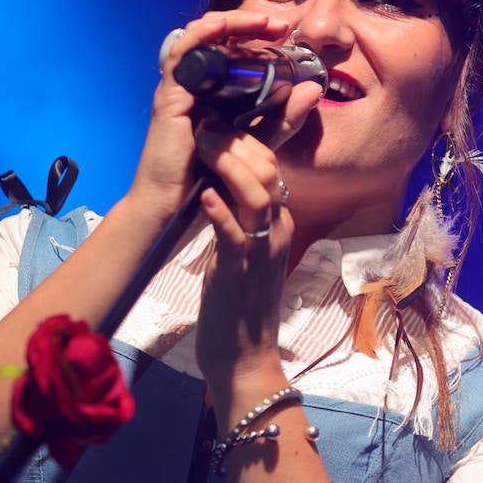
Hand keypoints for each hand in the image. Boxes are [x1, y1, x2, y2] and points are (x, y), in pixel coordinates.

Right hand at [127, 11, 293, 225]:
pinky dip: (202, 34)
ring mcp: (180, 87)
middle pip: (216, 36)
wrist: (174, 204)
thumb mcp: (257, 142)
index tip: (284, 32)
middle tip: (279, 24)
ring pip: (200, 37)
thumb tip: (312, 90)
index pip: (230, 47)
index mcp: (213, 89)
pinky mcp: (170, 95)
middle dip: (247, 22)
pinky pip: (182, 52)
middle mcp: (195, 83)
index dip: (254, 33)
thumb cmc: (209, 175)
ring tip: (262, 21)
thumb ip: (283, 119)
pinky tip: (223, 26)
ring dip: (230, 22)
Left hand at [192, 124, 302, 422]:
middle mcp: (277, 231)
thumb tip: (222, 186)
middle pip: (269, 171)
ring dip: (228, 165)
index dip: (246, 140)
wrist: (243, 357)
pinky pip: (235, 235)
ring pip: (258, 194)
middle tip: (205, 126)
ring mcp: (262, 251)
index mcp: (279, 224)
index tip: (216, 124)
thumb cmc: (238, 304)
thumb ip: (240, 218)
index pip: (272, 167)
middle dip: (236, 142)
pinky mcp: (240, 271)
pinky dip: (220, 212)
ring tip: (203, 146)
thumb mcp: (243, 251)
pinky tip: (204, 196)